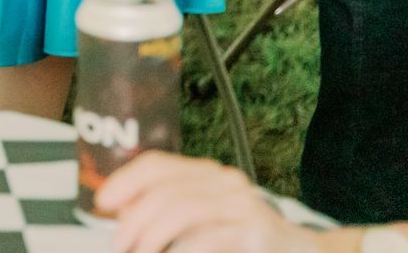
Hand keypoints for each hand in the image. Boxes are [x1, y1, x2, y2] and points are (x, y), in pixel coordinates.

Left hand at [100, 153, 320, 252]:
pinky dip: (183, 250)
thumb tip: (120, 213)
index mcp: (208, 174)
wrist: (304, 252)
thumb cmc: (245, 238)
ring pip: (180, 210)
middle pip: (164, 190)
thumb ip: (171, 209)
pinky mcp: (256, 231)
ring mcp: (242, 205)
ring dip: (151, 236)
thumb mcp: (206, 218)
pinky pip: (208, 237)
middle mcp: (225, 182)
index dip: (125, 180)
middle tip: (120, 244)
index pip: (158, 164)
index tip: (103, 202)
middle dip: (133, 219)